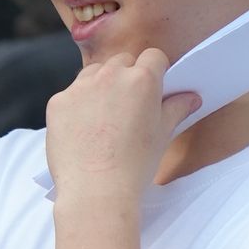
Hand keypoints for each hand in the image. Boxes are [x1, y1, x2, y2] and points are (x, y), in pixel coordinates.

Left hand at [44, 51, 196, 204]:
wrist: (96, 191)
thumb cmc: (134, 166)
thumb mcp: (162, 136)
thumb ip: (176, 109)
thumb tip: (190, 97)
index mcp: (142, 80)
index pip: (153, 57)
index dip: (155, 71)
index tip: (153, 88)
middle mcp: (110, 76)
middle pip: (121, 62)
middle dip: (126, 77)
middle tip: (127, 107)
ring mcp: (80, 87)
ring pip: (93, 73)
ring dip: (100, 86)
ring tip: (104, 118)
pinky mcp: (58, 102)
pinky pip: (71, 94)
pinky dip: (77, 106)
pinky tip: (83, 130)